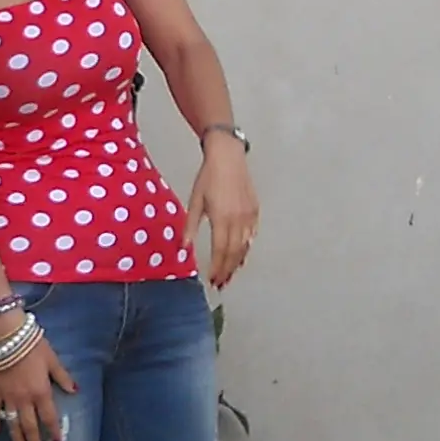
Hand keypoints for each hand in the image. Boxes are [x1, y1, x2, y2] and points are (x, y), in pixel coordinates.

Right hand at [0, 305, 77, 440]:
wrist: (8, 336)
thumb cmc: (33, 346)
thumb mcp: (53, 360)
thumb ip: (62, 377)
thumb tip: (75, 391)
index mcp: (41, 392)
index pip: (49, 417)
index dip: (53, 431)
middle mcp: (25, 399)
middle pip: (30, 426)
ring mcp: (8, 397)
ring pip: (13, 423)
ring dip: (17, 440)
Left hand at [191, 138, 257, 288]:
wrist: (228, 157)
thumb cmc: (208, 177)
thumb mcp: (195, 201)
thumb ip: (190, 226)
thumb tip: (184, 248)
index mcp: (222, 219)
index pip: (220, 251)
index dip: (217, 268)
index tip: (212, 280)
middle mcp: (238, 220)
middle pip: (234, 253)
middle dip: (227, 271)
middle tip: (221, 284)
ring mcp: (249, 216)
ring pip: (245, 246)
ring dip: (237, 263)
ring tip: (230, 275)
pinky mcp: (255, 210)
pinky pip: (252, 235)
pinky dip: (247, 248)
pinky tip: (242, 255)